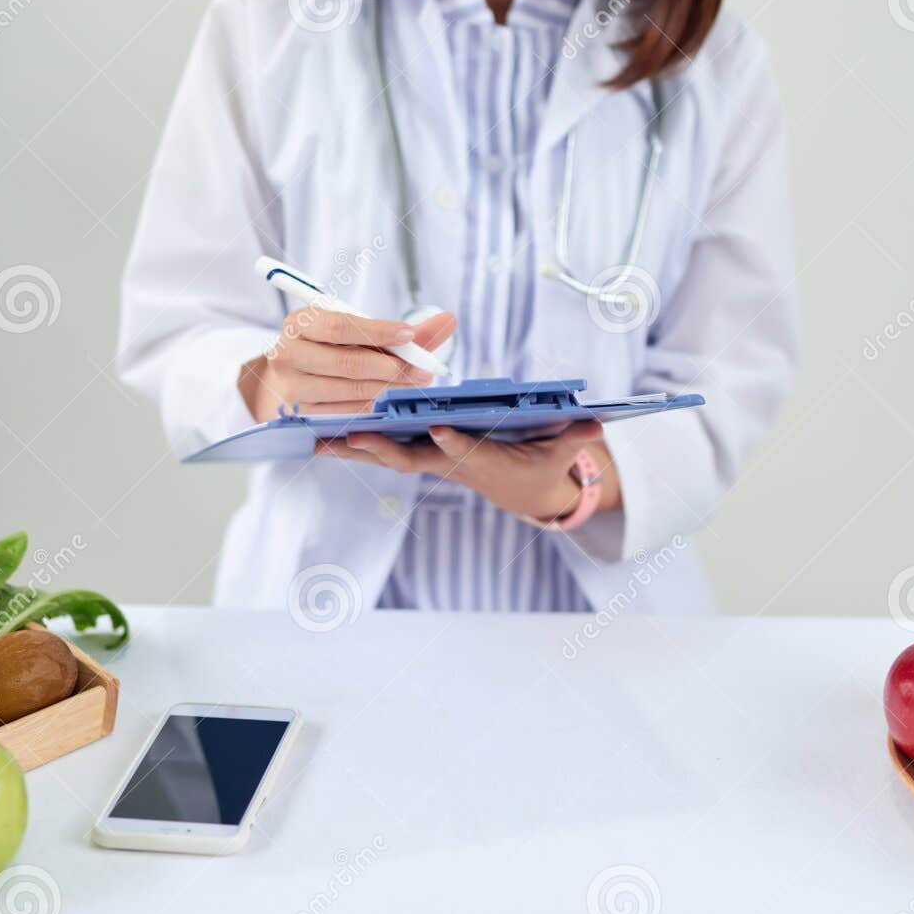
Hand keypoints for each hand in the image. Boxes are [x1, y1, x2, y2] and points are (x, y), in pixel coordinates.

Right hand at [239, 307, 455, 422]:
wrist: (286, 379)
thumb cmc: (331, 349)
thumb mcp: (357, 333)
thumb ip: (403, 332)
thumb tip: (449, 321)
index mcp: (299, 323)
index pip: (340, 326)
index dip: (378, 331)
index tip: (410, 335)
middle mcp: (287, 354)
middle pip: (346, 363)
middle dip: (391, 367)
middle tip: (424, 371)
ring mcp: (291, 388)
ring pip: (348, 391)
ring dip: (387, 390)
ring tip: (415, 386)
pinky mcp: (300, 417)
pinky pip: (345, 414)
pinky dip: (373, 409)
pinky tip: (393, 404)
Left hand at [319, 421, 610, 522]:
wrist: (529, 492)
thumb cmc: (542, 464)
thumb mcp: (561, 454)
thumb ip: (574, 437)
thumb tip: (599, 421)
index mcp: (485, 462)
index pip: (468, 451)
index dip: (453, 440)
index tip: (437, 426)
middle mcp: (451, 464)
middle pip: (412, 457)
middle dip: (382, 448)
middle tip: (351, 437)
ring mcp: (431, 461)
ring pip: (386, 454)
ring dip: (351, 448)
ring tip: (313, 438)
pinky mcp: (420, 456)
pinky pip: (380, 449)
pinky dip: (351, 443)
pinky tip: (317, 436)